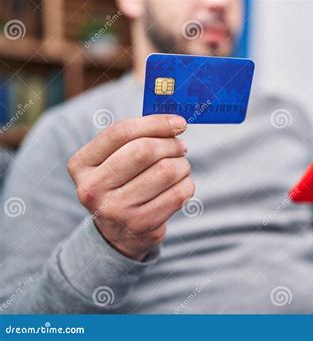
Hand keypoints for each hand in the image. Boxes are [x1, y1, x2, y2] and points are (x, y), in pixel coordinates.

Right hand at [68, 115, 193, 260]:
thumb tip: (175, 122)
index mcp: (81, 165)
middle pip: (144, 151)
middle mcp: (93, 189)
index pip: (121, 132)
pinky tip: (180, 185)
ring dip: (182, 165)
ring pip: (166, 172)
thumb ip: (135, 138)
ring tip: (180, 167)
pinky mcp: (142, 225)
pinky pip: (178, 194)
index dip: (155, 123)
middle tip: (180, 147)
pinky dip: (187, 184)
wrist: (116, 234)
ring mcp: (116, 210)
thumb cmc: (120, 185)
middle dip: (171, 145)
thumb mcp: (113, 160)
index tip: (179, 122)